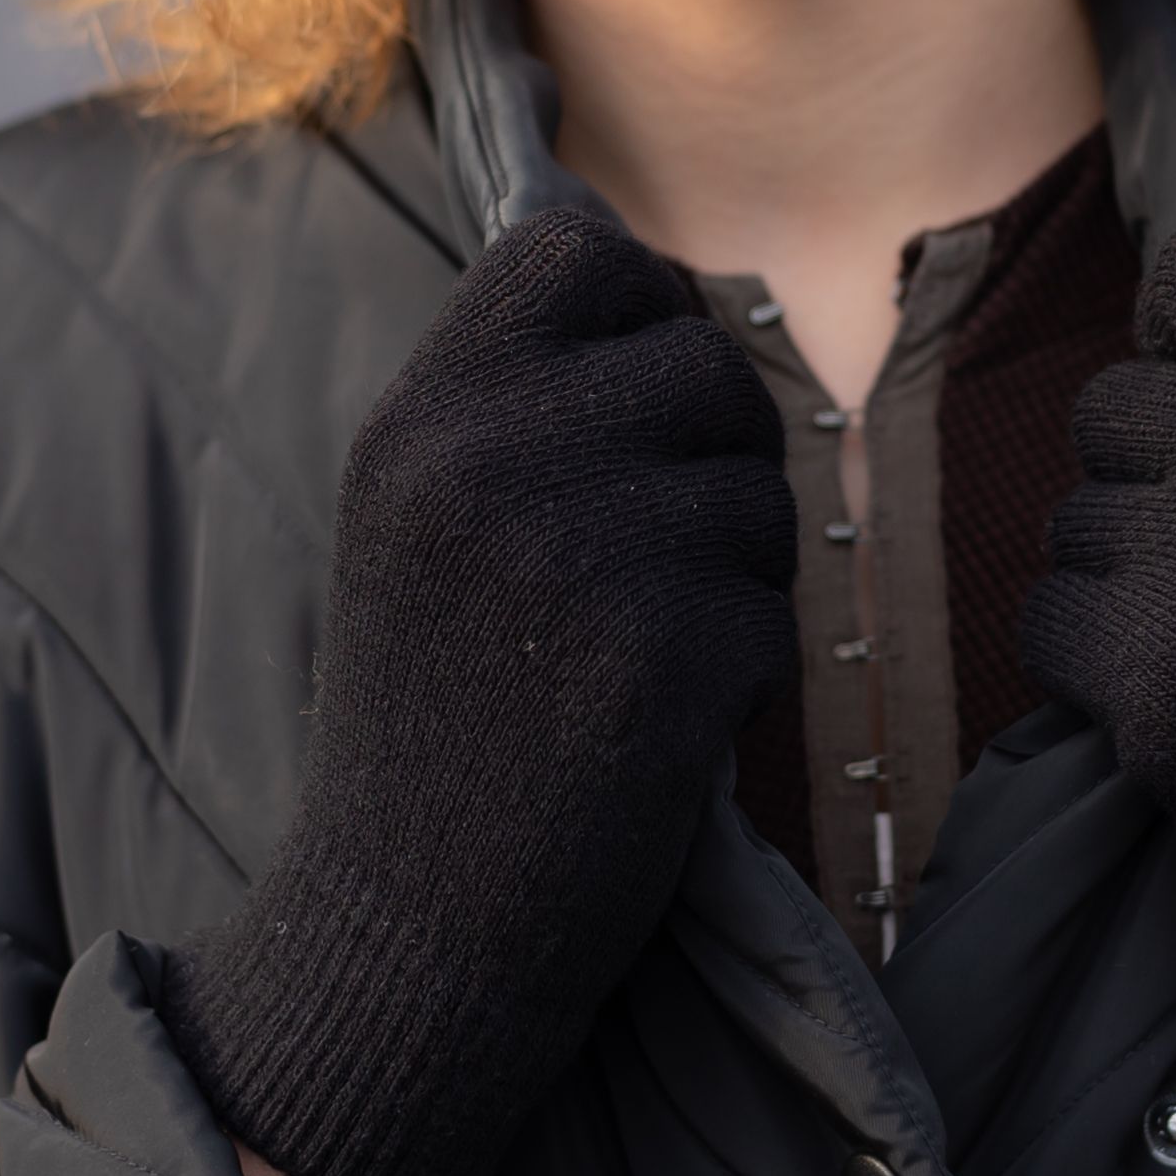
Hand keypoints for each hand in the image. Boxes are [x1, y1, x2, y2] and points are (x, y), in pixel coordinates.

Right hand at [165, 208, 795, 1175]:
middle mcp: (485, 459)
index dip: (640, 312)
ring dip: (738, 567)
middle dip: (716, 451)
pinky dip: (744, 673)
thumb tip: (654, 283)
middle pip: (702, 359)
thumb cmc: (433, 718)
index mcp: (417, 414)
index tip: (632, 406)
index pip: (575, 248)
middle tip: (655, 559)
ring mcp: (575, 554)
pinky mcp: (659, 658)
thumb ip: (509, 399)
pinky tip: (655, 729)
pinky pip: (775, 611)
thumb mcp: (415, 520)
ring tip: (637, 651)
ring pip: (761, 487)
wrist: (400, 927)